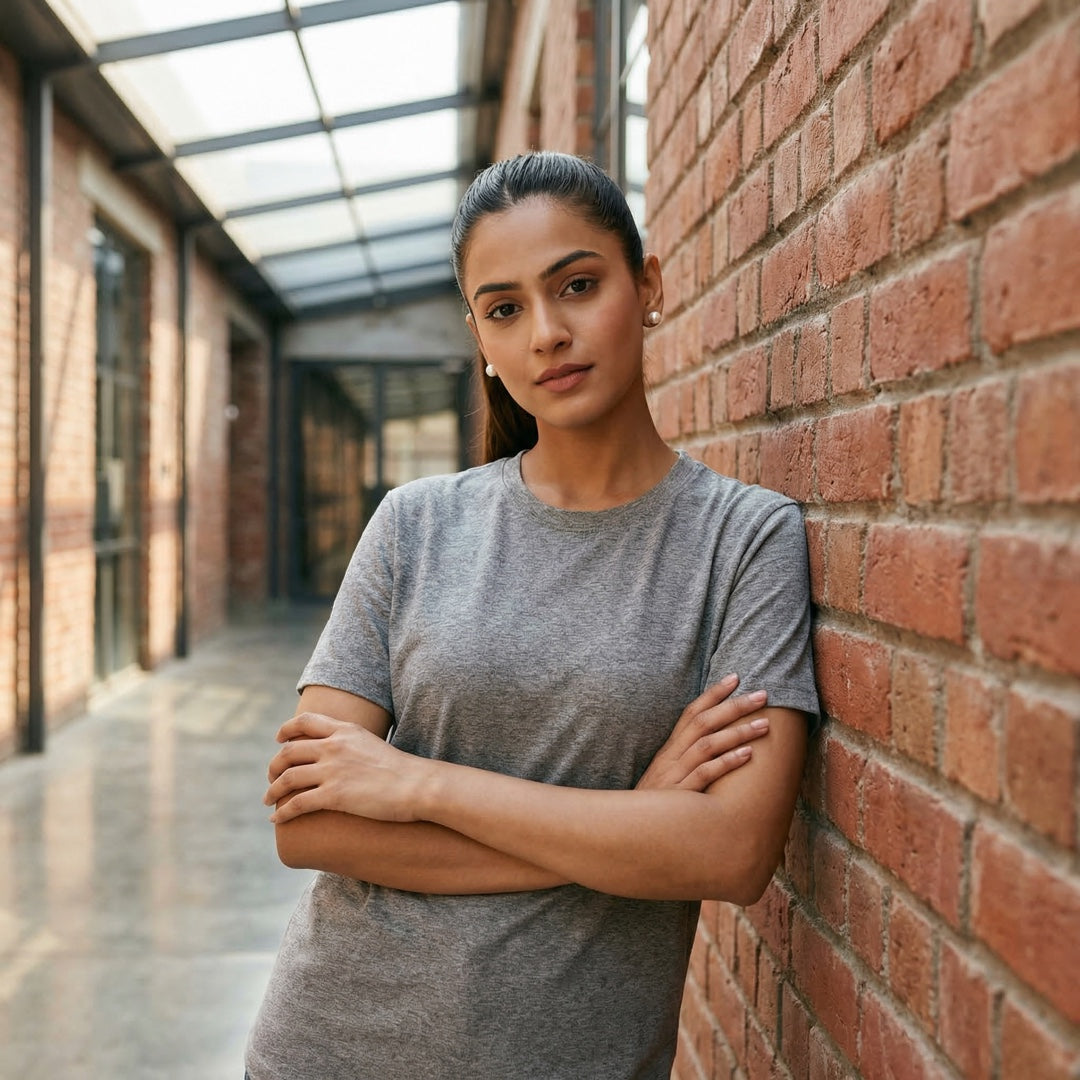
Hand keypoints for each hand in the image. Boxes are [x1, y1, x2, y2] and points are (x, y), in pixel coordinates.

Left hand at [264, 712, 428, 824]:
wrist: (416, 785)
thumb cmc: (400, 769)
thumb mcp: (372, 744)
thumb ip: (352, 743)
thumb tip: (341, 752)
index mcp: (345, 730)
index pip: (305, 722)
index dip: (287, 729)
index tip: (279, 739)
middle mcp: (334, 746)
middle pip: (289, 751)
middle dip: (274, 766)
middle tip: (272, 777)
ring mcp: (332, 770)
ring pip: (287, 778)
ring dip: (272, 790)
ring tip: (268, 800)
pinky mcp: (334, 795)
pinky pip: (297, 803)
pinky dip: (283, 812)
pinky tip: (277, 819)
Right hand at [636, 675, 768, 792]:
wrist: (630, 832)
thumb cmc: (655, 805)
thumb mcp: (667, 776)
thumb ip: (686, 759)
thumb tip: (714, 743)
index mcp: (669, 749)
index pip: (691, 712)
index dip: (713, 693)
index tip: (735, 677)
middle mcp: (671, 756)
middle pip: (703, 722)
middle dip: (734, 706)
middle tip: (762, 694)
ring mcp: (674, 774)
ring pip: (707, 744)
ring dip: (738, 731)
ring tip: (764, 724)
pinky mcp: (680, 795)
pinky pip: (705, 774)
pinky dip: (727, 762)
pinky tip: (748, 754)